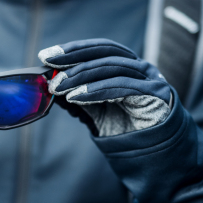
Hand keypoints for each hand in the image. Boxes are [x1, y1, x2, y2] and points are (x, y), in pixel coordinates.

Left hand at [38, 39, 171, 136]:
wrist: (155, 155)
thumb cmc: (125, 128)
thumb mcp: (95, 109)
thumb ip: (77, 95)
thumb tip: (49, 84)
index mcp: (126, 65)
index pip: (98, 48)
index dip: (72, 49)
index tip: (45, 55)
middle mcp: (140, 67)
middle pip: (104, 52)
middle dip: (73, 57)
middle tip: (49, 65)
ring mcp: (150, 79)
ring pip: (111, 68)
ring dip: (80, 77)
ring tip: (58, 87)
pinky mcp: (157, 94)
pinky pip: (122, 87)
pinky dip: (96, 91)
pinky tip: (76, 97)